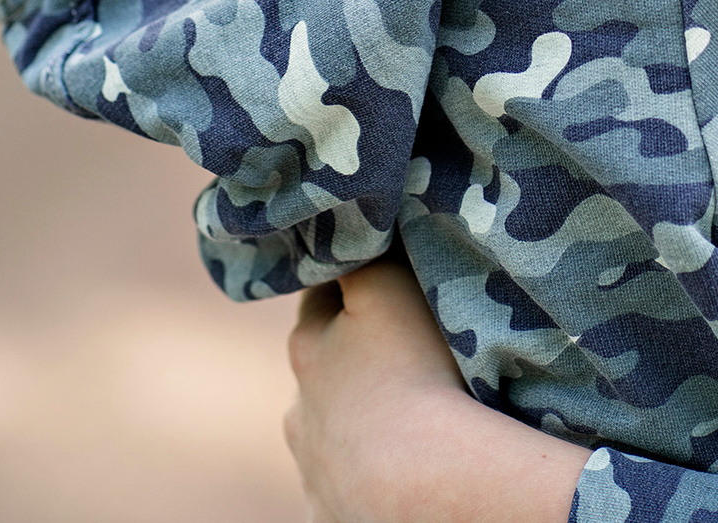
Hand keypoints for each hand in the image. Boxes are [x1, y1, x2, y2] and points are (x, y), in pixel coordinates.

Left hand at [283, 261, 585, 522]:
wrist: (419, 482)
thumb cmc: (414, 372)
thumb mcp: (389, 285)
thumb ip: (365, 252)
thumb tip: (347, 224)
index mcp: (308, 348)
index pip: (323, 300)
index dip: (353, 288)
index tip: (384, 283)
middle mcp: (298, 412)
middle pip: (321, 371)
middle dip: (349, 360)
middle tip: (402, 357)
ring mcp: (313, 472)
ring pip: (329, 434)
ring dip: (356, 423)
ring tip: (405, 421)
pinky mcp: (331, 517)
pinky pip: (346, 488)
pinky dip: (365, 476)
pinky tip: (397, 471)